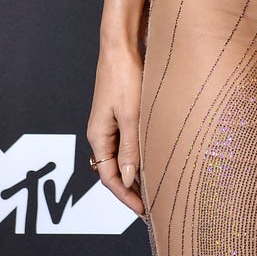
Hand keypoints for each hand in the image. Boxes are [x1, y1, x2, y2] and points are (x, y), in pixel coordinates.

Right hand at [86, 44, 145, 215]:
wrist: (121, 43)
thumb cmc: (124, 75)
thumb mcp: (130, 114)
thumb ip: (130, 147)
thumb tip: (128, 178)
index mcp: (98, 136)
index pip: (109, 177)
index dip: (126, 196)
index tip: (144, 212)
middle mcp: (102, 132)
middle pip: (115, 170)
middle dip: (132, 189)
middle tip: (154, 205)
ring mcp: (112, 121)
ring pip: (124, 155)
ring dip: (138, 171)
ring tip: (158, 187)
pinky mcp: (123, 111)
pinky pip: (130, 140)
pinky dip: (141, 152)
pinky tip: (157, 157)